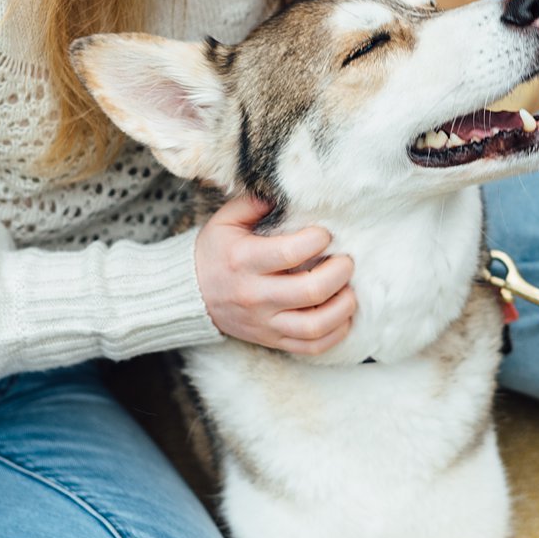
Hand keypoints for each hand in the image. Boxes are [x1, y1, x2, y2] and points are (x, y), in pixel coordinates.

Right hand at [194, 195, 356, 353]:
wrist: (189, 295)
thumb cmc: (215, 252)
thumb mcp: (226, 221)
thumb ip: (255, 203)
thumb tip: (288, 191)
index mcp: (244, 260)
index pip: (290, 253)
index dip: (317, 240)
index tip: (325, 234)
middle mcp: (255, 295)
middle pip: (310, 291)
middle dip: (339, 272)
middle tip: (346, 260)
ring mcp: (265, 322)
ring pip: (315, 325)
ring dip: (342, 307)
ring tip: (349, 290)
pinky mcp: (272, 340)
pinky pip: (311, 346)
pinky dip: (335, 333)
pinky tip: (342, 315)